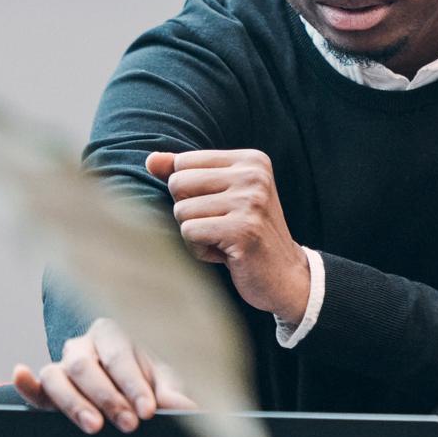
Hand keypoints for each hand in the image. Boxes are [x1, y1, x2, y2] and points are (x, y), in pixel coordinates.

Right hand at [12, 317, 196, 434]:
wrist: (140, 398)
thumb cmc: (155, 383)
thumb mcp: (169, 383)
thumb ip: (175, 391)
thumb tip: (184, 406)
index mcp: (116, 333)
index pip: (120, 356)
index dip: (134, 384)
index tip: (149, 411)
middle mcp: (85, 344)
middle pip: (85, 365)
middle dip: (108, 396)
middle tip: (128, 424)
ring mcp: (65, 364)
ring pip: (57, 374)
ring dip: (74, 402)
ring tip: (94, 426)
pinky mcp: (52, 388)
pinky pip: (36, 384)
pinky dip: (26, 383)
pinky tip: (20, 376)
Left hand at [147, 150, 311, 323]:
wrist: (285, 276)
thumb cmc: (245, 234)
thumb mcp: (220, 196)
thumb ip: (187, 174)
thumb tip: (151, 160)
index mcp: (250, 160)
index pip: (183, 162)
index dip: (189, 192)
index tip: (220, 209)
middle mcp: (253, 175)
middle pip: (178, 183)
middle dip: (188, 212)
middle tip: (219, 227)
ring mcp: (251, 202)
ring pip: (181, 211)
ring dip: (194, 235)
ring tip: (223, 241)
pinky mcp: (243, 230)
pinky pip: (189, 233)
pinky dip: (199, 250)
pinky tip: (225, 254)